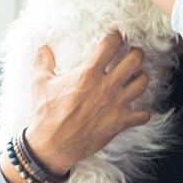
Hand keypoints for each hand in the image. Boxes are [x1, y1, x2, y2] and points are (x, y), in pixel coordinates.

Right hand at [23, 31, 152, 174]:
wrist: (53, 144)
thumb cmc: (46, 114)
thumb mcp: (40, 84)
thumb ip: (43, 62)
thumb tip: (43, 48)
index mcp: (88, 73)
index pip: (111, 45)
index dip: (116, 37)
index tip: (116, 37)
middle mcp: (106, 86)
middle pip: (134, 60)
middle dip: (136, 54)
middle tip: (132, 54)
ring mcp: (116, 104)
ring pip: (142, 83)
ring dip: (141, 78)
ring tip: (135, 77)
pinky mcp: (120, 122)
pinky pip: (143, 115)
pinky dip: (142, 113)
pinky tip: (137, 110)